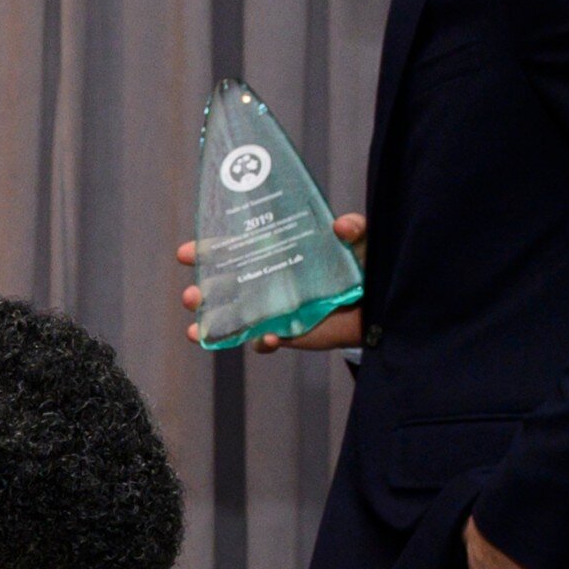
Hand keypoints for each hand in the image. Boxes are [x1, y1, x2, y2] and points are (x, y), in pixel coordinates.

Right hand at [179, 214, 365, 348]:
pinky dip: (260, 342)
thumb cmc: (366, 266)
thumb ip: (356, 230)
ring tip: (196, 330)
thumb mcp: (363, 241)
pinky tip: (266, 339)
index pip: (235, 249)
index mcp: (276, 252)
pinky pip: (263, 341)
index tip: (186, 253)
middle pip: (224, 286)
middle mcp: (268, 281)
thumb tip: (341, 226)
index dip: (209, 251)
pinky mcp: (286, 333)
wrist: (381, 303)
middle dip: (201, 292)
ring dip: (212, 324)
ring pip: (233, 318)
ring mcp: (273, 309)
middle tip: (191, 296)